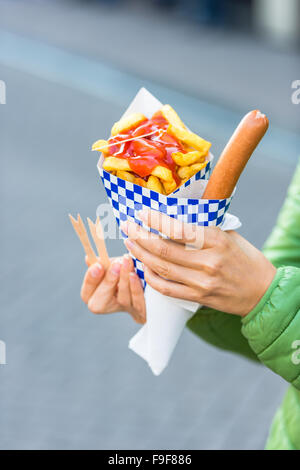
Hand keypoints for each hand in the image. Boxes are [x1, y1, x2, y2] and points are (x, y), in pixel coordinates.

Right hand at [80, 255, 145, 323]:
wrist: (149, 291)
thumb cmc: (126, 276)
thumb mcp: (113, 268)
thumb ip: (102, 265)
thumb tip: (88, 259)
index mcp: (95, 296)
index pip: (86, 293)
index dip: (90, 280)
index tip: (98, 266)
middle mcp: (107, 307)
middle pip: (99, 303)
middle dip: (108, 282)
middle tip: (115, 265)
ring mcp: (125, 309)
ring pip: (122, 298)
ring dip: (124, 279)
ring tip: (126, 261)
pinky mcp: (141, 311)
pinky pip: (138, 301)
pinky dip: (136, 287)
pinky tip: (136, 275)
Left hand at [121, 209, 275, 316]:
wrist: (262, 291)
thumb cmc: (245, 258)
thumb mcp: (229, 235)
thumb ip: (203, 228)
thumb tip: (173, 216)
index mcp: (216, 240)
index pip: (178, 229)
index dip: (155, 220)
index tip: (141, 213)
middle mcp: (208, 262)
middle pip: (164, 249)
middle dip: (140, 236)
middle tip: (127, 226)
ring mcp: (202, 283)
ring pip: (161, 268)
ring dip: (141, 255)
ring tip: (129, 243)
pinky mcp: (198, 298)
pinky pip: (167, 289)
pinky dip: (151, 278)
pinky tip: (143, 267)